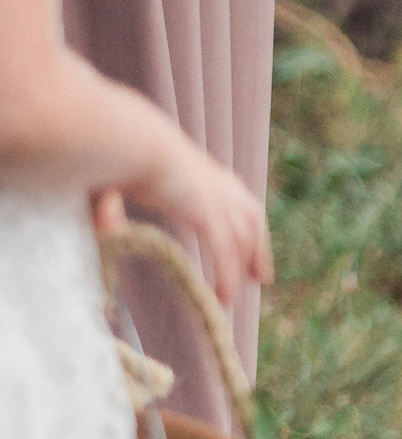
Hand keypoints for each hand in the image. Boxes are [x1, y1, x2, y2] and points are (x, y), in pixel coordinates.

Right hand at [106, 131, 272, 303]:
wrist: (127, 141)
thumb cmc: (114, 154)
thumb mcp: (115, 181)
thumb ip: (111, 206)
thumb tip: (104, 228)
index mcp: (203, 171)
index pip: (237, 200)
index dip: (244, 225)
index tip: (246, 244)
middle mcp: (219, 184)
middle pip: (251, 220)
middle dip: (258, 250)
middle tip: (260, 278)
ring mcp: (218, 199)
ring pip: (241, 241)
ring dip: (239, 269)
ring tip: (232, 297)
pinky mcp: (210, 214)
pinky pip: (224, 252)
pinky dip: (225, 275)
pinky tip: (223, 297)